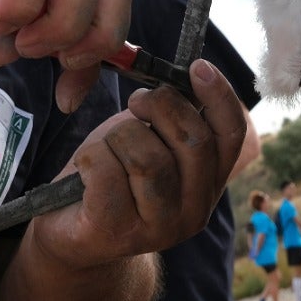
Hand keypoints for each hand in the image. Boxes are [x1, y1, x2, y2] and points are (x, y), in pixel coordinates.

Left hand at [0, 60, 247, 300]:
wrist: (70, 232)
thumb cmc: (115, 173)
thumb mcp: (153, 140)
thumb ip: (175, 118)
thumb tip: (189, 75)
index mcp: (209, 186)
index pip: (230, 135)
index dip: (220, 96)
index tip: (198, 66)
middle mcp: (193, 212)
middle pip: (191, 141)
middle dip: (159, 106)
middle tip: (137, 102)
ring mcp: (155, 229)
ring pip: (148, 158)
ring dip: (119, 136)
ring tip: (109, 144)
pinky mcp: (114, 234)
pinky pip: (106, 173)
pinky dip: (91, 156)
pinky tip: (87, 168)